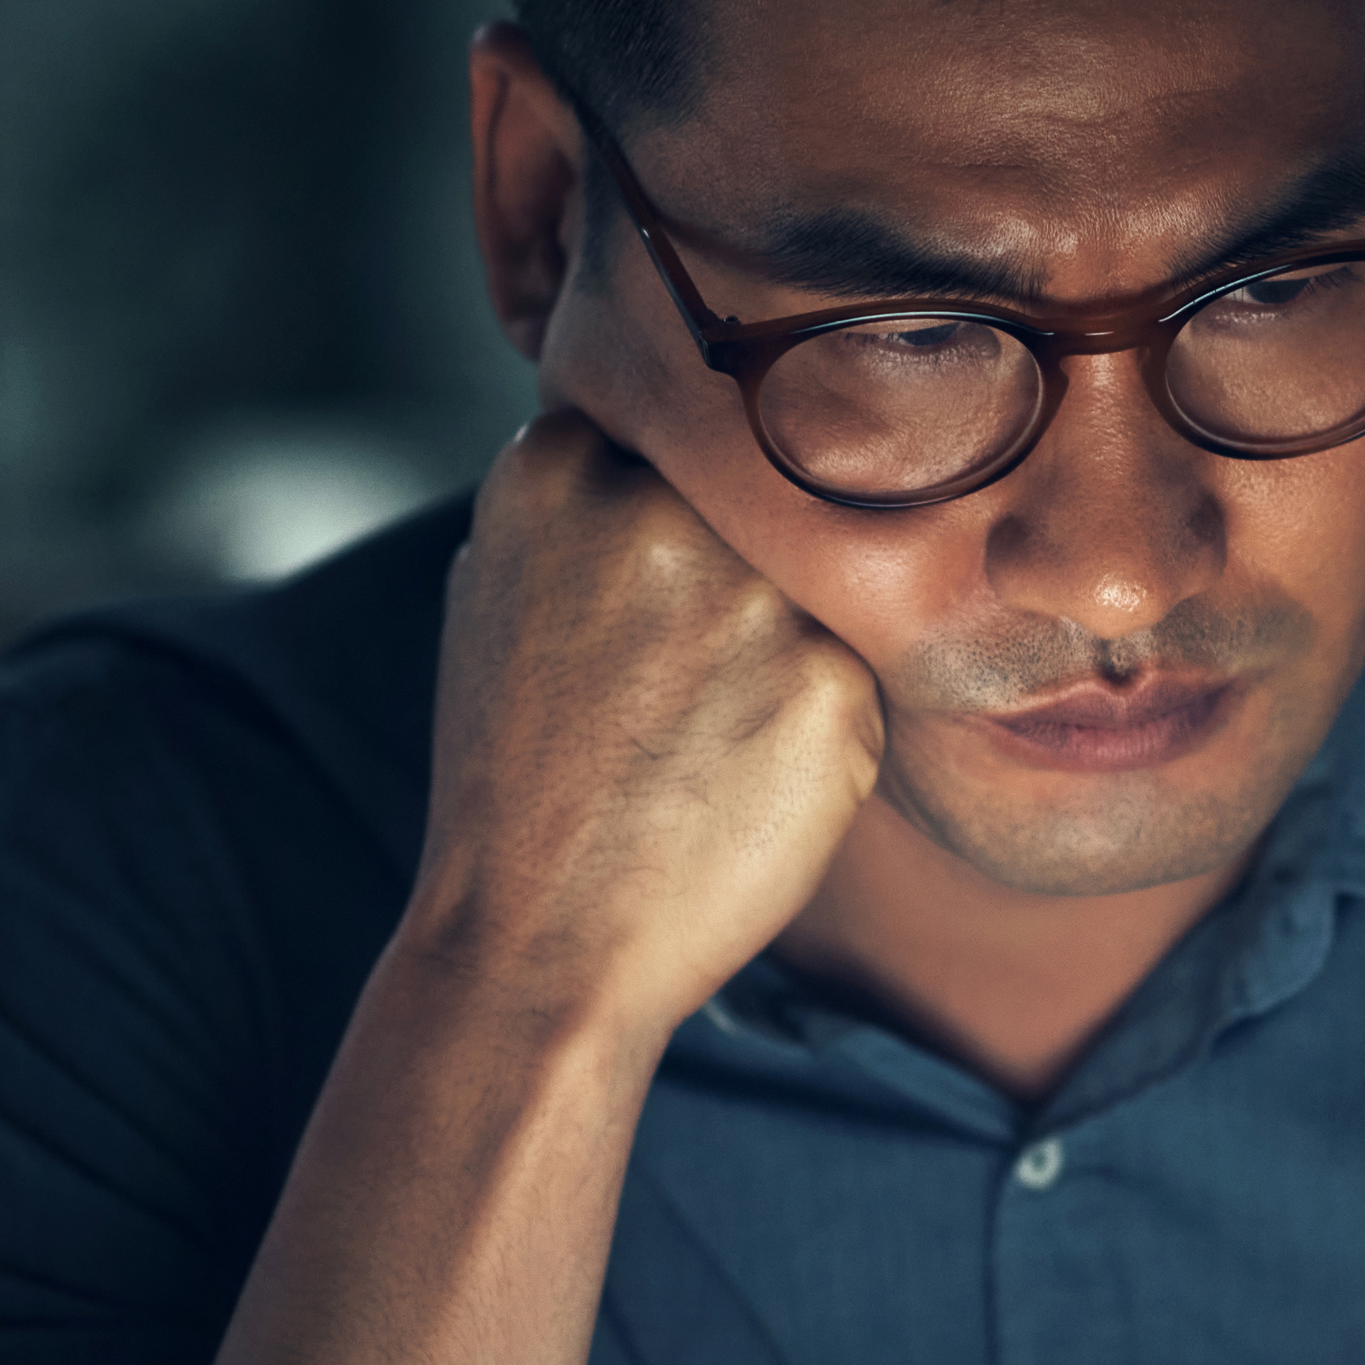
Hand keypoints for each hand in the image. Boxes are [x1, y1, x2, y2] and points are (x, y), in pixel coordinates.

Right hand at [408, 410, 882, 1037]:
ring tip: (709, 730)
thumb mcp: (501, 593)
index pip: (671, 422)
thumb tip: (686, 436)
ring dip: (788, 641)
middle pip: (759, 493)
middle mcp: (657, 511)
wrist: (542, 943)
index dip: (681, 500)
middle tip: (691, 667)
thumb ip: (586, 500)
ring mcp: (751, 595)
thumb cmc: (521, 774)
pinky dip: (825, 719)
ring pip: (820, 577)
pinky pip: (863, 665)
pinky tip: (752, 774)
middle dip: (742, 565)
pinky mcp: (833, 679)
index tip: (661, 567)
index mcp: (554, 470)